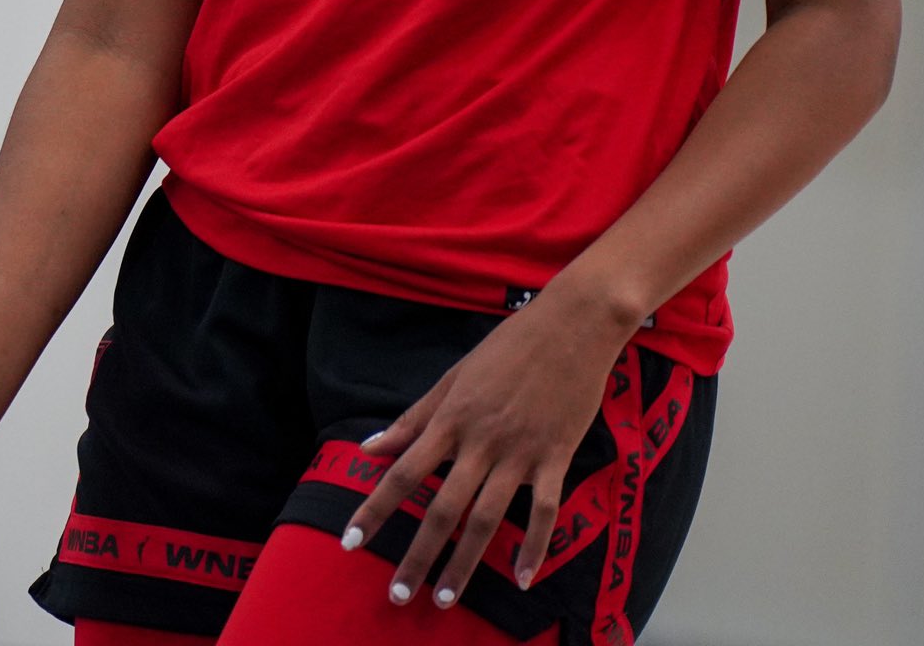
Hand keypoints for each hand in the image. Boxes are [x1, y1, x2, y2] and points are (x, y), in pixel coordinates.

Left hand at [339, 281, 631, 608]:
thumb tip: (369, 446)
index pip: (405, 470)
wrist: (573, 324)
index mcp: (453, 417)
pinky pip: (543, 511)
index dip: (375, 507)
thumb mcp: (455, 374)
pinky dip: (534, 547)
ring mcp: (520, 452)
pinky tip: (524, 580)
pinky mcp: (556, 457)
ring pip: (487, 519)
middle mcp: (481, 440)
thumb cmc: (510, 345)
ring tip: (445, 599)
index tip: (350, 541)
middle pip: (442, 508)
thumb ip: (414, 417)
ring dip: (464, 564)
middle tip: (398, 597)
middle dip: (417, 555)